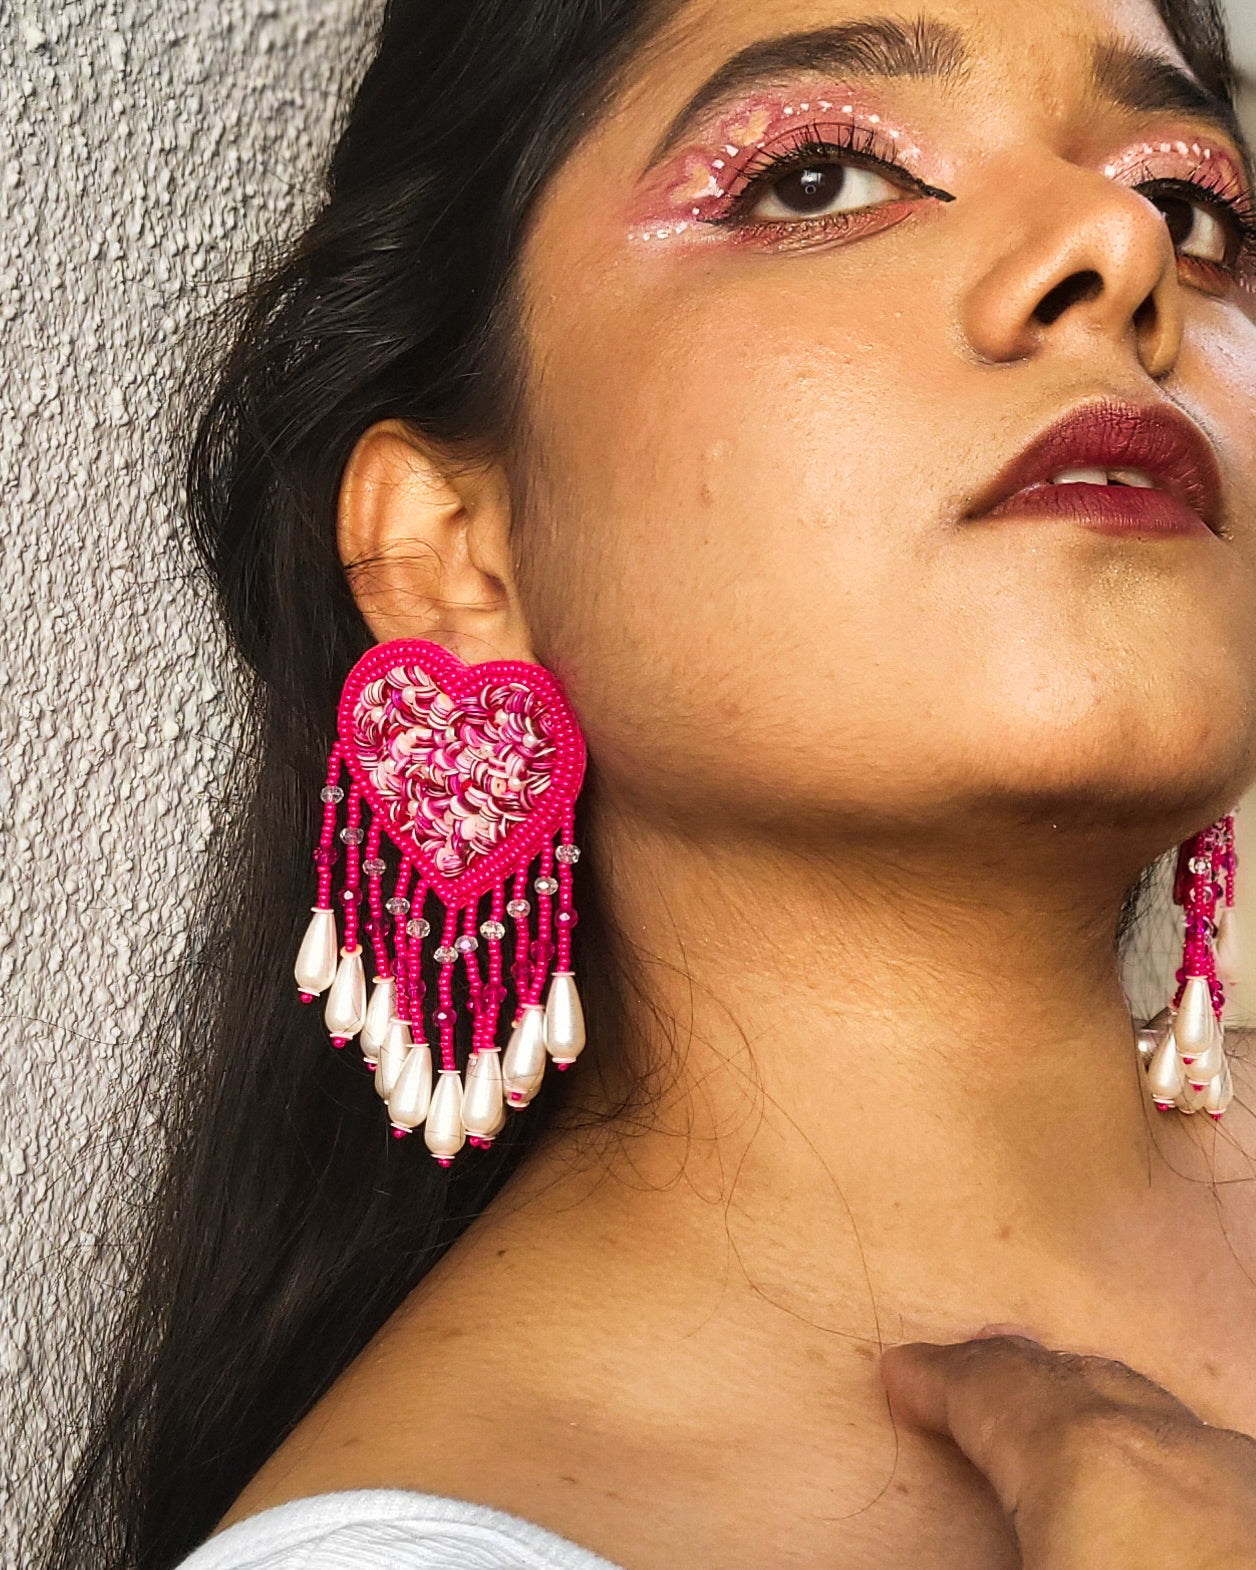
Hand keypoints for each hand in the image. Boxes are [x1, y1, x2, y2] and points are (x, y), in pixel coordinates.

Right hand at [879, 1330, 1255, 1568]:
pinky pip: (1203, 1455)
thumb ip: (957, 1542)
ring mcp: (1237, 1477)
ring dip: (1088, 1406)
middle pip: (1070, 1380)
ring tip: (1051, 1417)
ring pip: (1150, 1411)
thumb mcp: (1021, 1569)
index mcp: (1082, 1458)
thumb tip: (876, 1546)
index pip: (986, 1388)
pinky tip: (1151, 1483)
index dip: (934, 1379)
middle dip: (1010, 1376)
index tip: (902, 1375)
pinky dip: (1156, 1452)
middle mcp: (1169, 1449)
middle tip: (962, 1376)